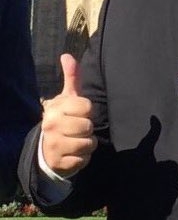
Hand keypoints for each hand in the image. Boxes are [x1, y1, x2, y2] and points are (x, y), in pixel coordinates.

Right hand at [41, 54, 96, 177]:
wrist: (46, 148)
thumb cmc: (63, 118)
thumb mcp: (67, 98)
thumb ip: (72, 77)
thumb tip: (67, 55)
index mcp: (55, 109)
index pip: (86, 106)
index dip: (87, 111)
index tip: (79, 113)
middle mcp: (52, 126)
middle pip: (88, 126)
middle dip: (88, 129)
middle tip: (79, 129)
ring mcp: (54, 146)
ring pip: (89, 144)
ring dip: (88, 144)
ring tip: (77, 140)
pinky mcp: (60, 163)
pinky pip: (84, 160)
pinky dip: (84, 158)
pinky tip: (74, 153)